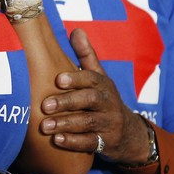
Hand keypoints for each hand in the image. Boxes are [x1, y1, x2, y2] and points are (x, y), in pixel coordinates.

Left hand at [39, 29, 152, 163]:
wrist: (128, 133)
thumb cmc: (104, 100)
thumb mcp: (99, 77)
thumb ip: (87, 56)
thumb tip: (77, 30)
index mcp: (104, 84)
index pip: (92, 78)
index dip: (76, 79)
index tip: (58, 79)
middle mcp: (109, 103)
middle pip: (90, 100)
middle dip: (67, 102)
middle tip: (44, 105)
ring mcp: (109, 123)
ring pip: (89, 123)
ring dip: (66, 124)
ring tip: (45, 126)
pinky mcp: (107, 142)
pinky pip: (91, 143)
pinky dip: (74, 142)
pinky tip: (57, 140)